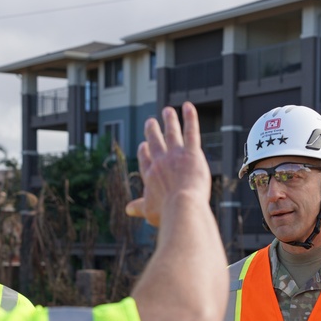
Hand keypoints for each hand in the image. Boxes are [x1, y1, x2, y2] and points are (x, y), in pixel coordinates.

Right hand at [126, 102, 209, 226]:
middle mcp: (160, 162)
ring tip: (167, 111)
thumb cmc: (167, 213)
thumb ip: (139, 207)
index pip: (146, 159)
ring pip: (171, 133)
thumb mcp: (149, 212)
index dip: (145, 151)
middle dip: (152, 131)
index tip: (144, 145)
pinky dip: (189, 118)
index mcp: (150, 176)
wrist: (182, 208)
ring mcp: (175, 155)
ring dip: (169, 120)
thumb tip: (128, 210)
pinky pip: (191, 132)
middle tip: (151, 122)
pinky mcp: (192, 153)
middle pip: (155, 143)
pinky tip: (187, 106)